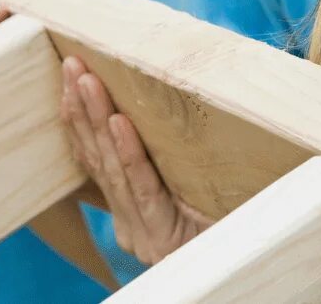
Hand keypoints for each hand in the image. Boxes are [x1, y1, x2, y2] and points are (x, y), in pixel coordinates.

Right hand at [58, 54, 212, 264]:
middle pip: (98, 159)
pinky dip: (129, 153)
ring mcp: (143, 234)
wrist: (250, 253)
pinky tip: (119, 122)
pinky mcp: (163, 238)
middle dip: (82, 109)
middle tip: (73, 67)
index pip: (95, 160)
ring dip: (97, 120)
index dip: (79, 121)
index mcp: (131, 212)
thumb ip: (167, 161)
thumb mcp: (191, 186)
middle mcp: (130, 224)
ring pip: (113, 169)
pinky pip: (144, 189)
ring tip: (88, 82)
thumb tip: (155, 100)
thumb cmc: (228, 219)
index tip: (70, 79)